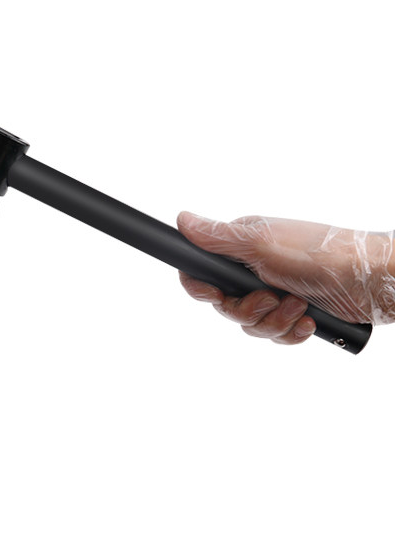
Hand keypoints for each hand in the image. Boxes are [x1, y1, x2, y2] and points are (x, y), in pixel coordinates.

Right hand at [177, 212, 394, 343]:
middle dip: (250, 310)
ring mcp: (274, 292)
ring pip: (250, 325)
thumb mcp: (262, 244)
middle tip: (272, 297)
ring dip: (276, 321)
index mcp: (240, 249)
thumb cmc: (321, 253)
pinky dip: (292, 332)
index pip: (201, 272)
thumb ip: (218, 238)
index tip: (217, 294)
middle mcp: (253, 270)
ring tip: (299, 306)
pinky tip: (310, 320)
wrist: (374, 279)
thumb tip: (181, 220)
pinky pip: (276, 335)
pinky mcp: (294, 312)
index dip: (204, 288)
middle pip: (225, 306)